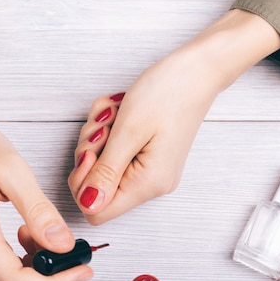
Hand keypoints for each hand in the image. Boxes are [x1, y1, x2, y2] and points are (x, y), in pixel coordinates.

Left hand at [69, 10, 279, 223]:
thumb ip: (106, 173)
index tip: (91, 152)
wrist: (196, 70)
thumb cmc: (167, 93)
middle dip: (90, 153)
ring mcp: (149, 170)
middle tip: (103, 127)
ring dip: (98, 136)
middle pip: (96, 186)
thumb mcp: (127, 132)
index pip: (97, 211)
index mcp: (147, 184)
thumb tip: (88, 204)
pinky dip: (109, 130)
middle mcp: (151, 183)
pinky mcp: (147, 155)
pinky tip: (120, 112)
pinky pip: (113, 151)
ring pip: (101, 165)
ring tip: (115, 113)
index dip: (83, 183)